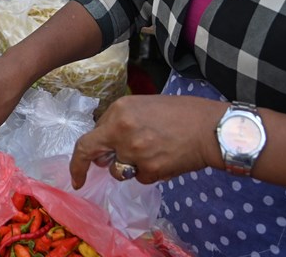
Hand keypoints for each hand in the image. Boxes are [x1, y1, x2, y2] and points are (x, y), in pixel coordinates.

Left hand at [68, 95, 224, 187]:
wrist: (209, 128)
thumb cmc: (180, 113)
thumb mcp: (144, 106)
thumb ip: (120, 123)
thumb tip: (104, 148)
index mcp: (119, 111)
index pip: (89, 137)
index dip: (79, 158)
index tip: (76, 173)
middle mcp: (122, 130)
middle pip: (93, 155)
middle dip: (84, 168)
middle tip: (82, 178)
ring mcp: (135, 152)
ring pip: (118, 170)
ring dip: (127, 168)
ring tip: (149, 155)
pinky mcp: (150, 170)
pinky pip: (139, 178)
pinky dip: (148, 173)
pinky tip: (163, 159)